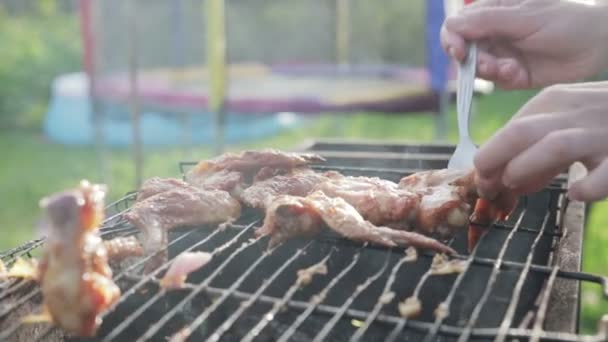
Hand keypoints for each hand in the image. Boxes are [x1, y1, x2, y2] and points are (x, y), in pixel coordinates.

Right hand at [441, 0, 607, 88]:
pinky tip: (519, 74)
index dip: (451, 40)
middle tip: (490, 67)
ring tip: (510, 69)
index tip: (460, 53)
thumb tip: (452, 25)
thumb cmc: (568, 19)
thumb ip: (488, 21)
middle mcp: (493, 33)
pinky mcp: (513, 74)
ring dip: (490, 71)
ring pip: (478, 69)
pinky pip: (496, 82)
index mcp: (492, 12)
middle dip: (473, 61)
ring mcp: (502, 54)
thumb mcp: (526, 17)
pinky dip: (505, 79)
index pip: (456, 26)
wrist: (599, 43)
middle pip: (463, 51)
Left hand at [474, 82, 607, 201]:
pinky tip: (577, 193)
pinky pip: (605, 173)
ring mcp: (604, 132)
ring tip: (517, 188)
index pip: (510, 128)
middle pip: (521, 132)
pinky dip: (588, 186)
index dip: (488, 158)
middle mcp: (576, 112)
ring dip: (527, 169)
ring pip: (555, 145)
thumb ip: (534, 149)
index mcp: (555, 101)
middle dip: (494, 161)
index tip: (482, 182)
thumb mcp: (565, 122)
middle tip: (488, 189)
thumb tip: (504, 182)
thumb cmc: (604, 120)